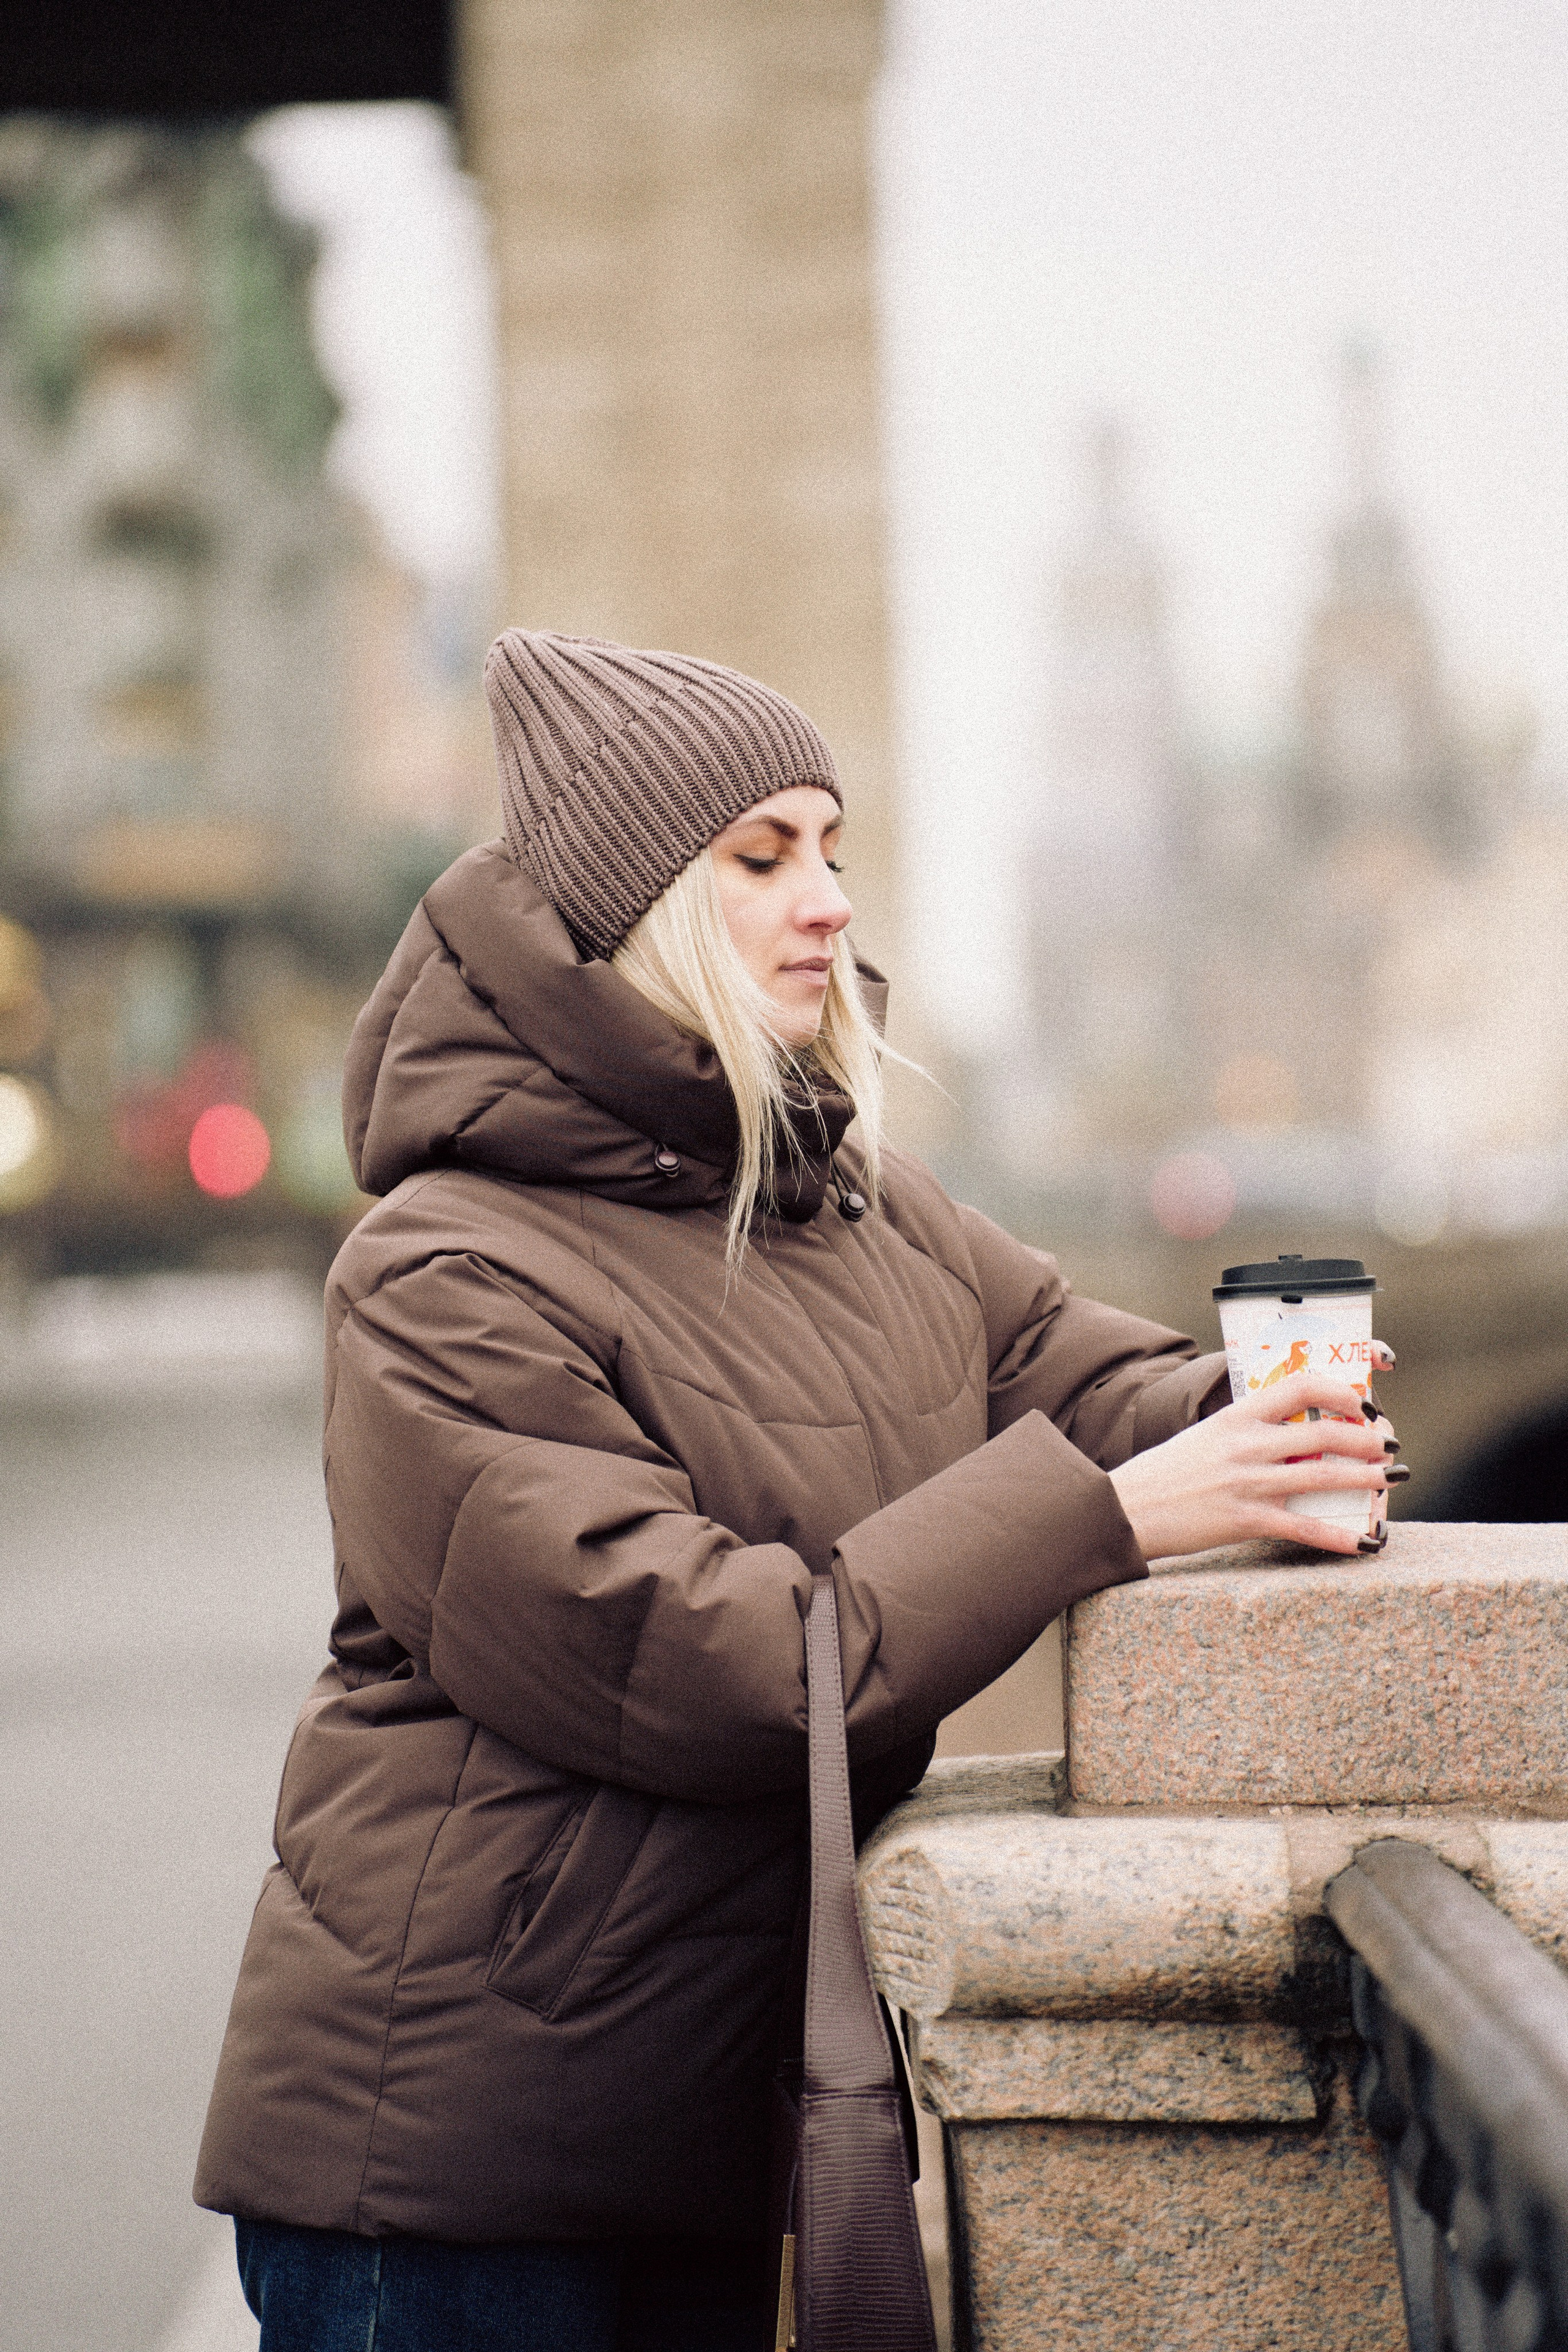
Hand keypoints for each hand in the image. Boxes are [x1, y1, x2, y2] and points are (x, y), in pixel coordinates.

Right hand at [1108, 1357, 1398, 1562]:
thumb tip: (1294, 1435)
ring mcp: (1248, 1482)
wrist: (1129, 1509)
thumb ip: (1249, 1432)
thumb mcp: (1208, 1437)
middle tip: (1389, 1444)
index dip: (1340, 1392)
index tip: (1362, 1404)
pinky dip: (1342, 1536)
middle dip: (1367, 1438)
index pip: (1299, 1386)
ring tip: (1391, 1479)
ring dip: (1366, 1478)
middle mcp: (1247, 1444)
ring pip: (1323, 1476)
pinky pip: (1305, 1527)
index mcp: (1237, 1416)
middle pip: (1323, 1433)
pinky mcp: (1246, 1520)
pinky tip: (1367, 1541)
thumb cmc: (1168, 1474)